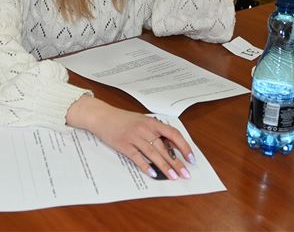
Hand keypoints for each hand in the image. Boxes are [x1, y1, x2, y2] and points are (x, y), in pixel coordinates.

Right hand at [66, 96, 193, 179]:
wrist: (102, 116)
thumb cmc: (123, 119)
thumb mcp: (142, 121)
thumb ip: (156, 131)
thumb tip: (171, 147)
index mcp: (152, 122)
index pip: (173, 134)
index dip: (184, 147)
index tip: (191, 158)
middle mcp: (145, 129)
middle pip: (164, 148)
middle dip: (177, 162)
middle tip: (185, 174)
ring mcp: (134, 137)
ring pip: (153, 153)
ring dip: (165, 166)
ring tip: (173, 177)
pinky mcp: (123, 145)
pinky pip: (137, 157)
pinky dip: (145, 166)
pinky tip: (153, 173)